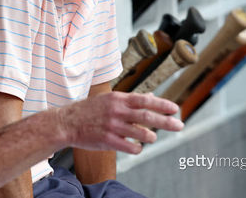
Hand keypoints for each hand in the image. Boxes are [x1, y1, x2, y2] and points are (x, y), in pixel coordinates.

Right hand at [58, 91, 182, 153]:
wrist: (66, 122)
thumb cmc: (89, 110)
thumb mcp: (109, 99)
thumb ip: (130, 99)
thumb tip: (151, 97)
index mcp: (118, 99)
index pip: (145, 100)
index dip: (162, 104)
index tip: (175, 108)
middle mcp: (116, 111)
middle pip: (147, 117)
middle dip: (166, 122)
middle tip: (179, 125)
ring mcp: (112, 126)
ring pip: (141, 133)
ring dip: (150, 136)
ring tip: (152, 137)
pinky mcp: (108, 140)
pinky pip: (130, 147)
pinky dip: (137, 148)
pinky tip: (136, 146)